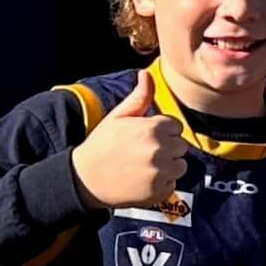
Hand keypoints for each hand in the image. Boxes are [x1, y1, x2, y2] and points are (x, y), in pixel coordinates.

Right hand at [73, 75, 185, 210]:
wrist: (85, 178)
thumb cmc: (102, 144)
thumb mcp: (119, 116)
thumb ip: (139, 96)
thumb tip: (146, 73)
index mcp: (153, 128)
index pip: (175, 127)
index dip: (160, 131)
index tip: (143, 137)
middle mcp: (160, 150)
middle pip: (180, 146)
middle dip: (166, 148)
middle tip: (142, 153)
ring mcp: (160, 173)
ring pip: (180, 166)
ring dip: (167, 166)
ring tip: (143, 166)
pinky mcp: (158, 192)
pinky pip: (172, 184)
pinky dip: (161, 184)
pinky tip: (142, 180)